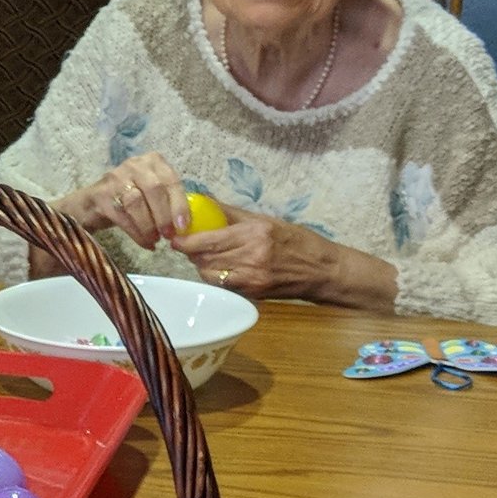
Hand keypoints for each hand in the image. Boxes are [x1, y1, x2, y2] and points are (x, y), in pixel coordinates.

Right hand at [58, 154, 191, 250]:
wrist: (90, 205)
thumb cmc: (128, 199)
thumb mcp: (150, 192)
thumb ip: (168, 199)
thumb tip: (187, 224)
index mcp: (152, 161)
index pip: (171, 180)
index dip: (179, 204)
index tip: (184, 226)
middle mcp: (133, 165)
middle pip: (154, 189)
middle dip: (164, 215)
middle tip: (169, 235)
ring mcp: (114, 178)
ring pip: (136, 202)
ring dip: (149, 225)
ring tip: (155, 240)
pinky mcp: (100, 195)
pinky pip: (122, 216)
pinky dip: (136, 232)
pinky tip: (145, 243)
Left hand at [183, 212, 395, 309]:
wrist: (321, 271)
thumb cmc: (296, 241)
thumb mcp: (266, 221)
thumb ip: (232, 214)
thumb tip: (205, 203)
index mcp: (254, 234)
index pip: (208, 240)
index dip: (186, 242)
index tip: (175, 238)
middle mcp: (251, 257)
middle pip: (205, 259)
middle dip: (192, 253)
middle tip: (189, 245)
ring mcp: (252, 279)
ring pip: (210, 274)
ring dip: (202, 266)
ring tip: (206, 256)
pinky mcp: (253, 294)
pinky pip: (223, 285)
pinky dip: (216, 277)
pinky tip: (222, 269)